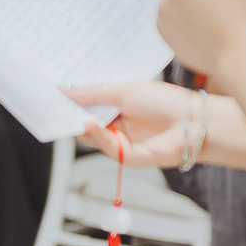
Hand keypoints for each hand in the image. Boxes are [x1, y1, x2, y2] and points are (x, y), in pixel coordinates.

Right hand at [66, 82, 194, 168]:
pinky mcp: (125, 155)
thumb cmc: (166, 102)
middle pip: (85, 121)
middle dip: (69, 114)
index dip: (71, 100)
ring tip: (67, 113)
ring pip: (90, 136)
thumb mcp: (123, 90)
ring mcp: (121, 140)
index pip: (87, 104)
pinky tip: (88, 123)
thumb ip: (91, 93)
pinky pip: (103, 146)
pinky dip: (94, 134)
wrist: (193, 122)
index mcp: (118, 105)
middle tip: (51, 105)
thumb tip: (65, 90)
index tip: (54, 94)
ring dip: (78, 124)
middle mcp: (117, 124)